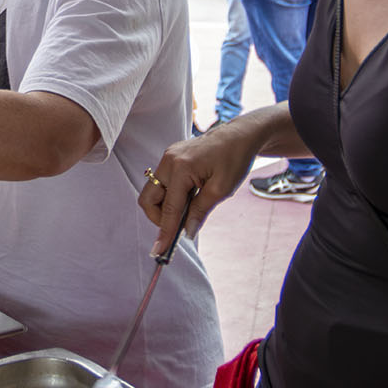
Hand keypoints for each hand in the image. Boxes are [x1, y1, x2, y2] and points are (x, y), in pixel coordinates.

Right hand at [138, 119, 260, 256]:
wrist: (239, 136)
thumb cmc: (234, 159)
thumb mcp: (221, 190)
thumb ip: (200, 211)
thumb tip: (186, 232)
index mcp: (181, 168)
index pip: (168, 208)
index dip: (164, 232)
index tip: (158, 251)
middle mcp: (168, 161)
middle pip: (148, 199)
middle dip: (158, 217)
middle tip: (179, 225)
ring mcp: (168, 158)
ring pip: (153, 191)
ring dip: (166, 206)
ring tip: (190, 208)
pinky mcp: (171, 158)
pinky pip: (162, 182)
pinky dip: (171, 195)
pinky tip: (190, 197)